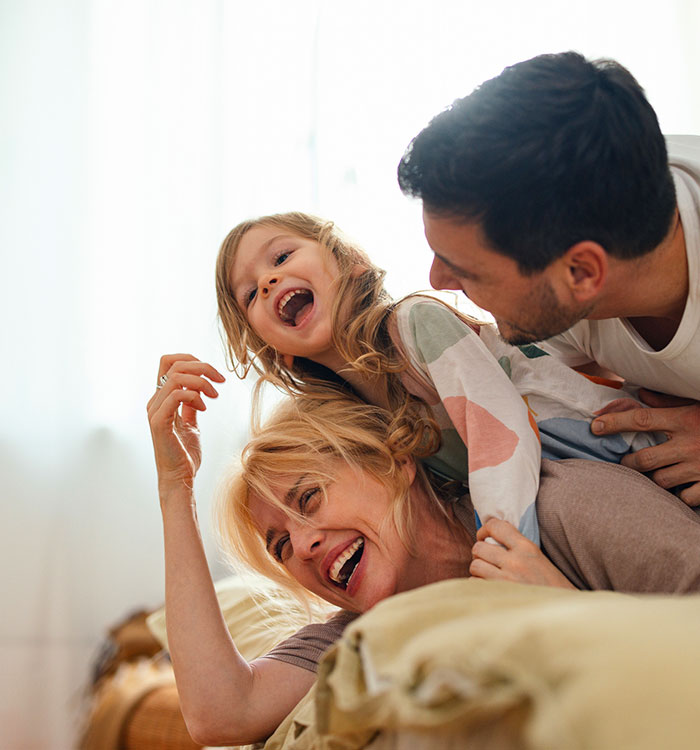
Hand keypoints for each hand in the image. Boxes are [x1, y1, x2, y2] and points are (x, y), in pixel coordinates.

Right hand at [147, 354, 225, 491]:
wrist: (180, 478)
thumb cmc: (185, 454)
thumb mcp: (191, 424)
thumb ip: (191, 406)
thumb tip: (199, 391)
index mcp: (161, 399)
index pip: (168, 362)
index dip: (191, 359)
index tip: (213, 373)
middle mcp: (155, 401)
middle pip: (173, 364)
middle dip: (202, 367)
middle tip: (220, 380)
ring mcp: (155, 411)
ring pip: (175, 377)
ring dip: (201, 382)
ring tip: (215, 395)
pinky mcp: (159, 423)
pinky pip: (175, 396)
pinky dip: (194, 397)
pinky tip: (204, 408)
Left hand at [469, 519, 574, 588]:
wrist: (564, 611)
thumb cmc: (551, 585)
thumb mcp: (538, 558)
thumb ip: (516, 547)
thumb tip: (488, 540)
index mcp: (527, 548)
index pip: (496, 526)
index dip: (484, 530)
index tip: (483, 537)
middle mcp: (516, 562)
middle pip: (478, 547)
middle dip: (479, 554)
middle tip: (487, 560)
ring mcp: (507, 580)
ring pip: (475, 566)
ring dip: (479, 570)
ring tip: (489, 575)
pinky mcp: (501, 597)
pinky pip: (476, 585)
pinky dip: (479, 586)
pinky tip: (491, 588)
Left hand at [591, 389, 699, 504]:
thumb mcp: (697, 404)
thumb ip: (668, 401)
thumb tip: (640, 394)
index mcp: (685, 420)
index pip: (641, 419)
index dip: (615, 422)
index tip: (594, 425)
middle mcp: (689, 444)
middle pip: (644, 459)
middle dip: (628, 463)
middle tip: (625, 462)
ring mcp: (699, 467)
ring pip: (660, 481)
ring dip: (654, 478)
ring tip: (657, 473)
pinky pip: (684, 498)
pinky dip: (680, 495)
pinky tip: (682, 486)